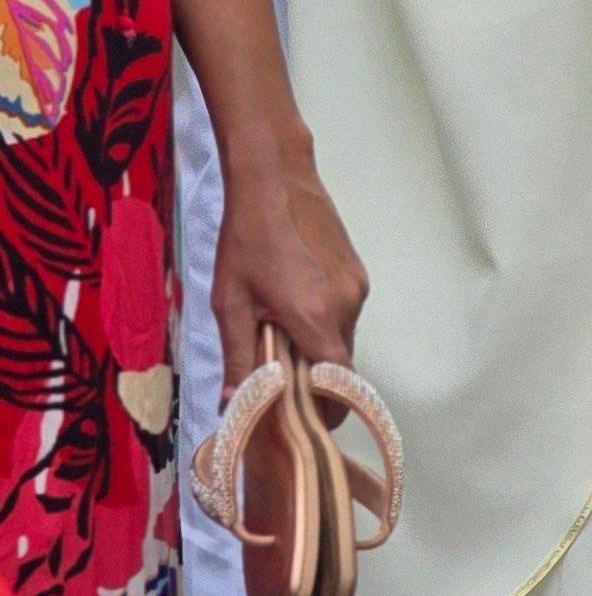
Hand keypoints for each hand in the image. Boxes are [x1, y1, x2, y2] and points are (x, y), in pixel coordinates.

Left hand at [211, 132, 367, 396]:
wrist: (274, 177)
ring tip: (278, 326)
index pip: (338, 387)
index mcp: (317, 318)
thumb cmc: (246, 238)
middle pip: (340, 365)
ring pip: (342, 338)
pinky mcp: (358, 273)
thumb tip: (233, 407)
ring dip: (316, 345)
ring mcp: (357, 288)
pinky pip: (345, 313)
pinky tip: (293, 300)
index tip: (297, 417)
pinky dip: (323, 320)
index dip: (321, 409)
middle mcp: (347, 306)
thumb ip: (237, 357)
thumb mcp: (230, 301)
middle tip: (275, 370)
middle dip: (312, 377)